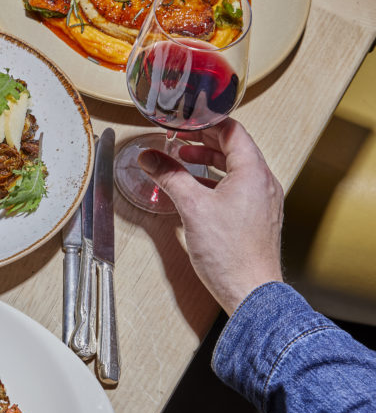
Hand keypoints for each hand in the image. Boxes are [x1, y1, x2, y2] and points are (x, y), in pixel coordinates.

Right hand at [136, 119, 283, 314]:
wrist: (251, 291)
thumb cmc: (230, 253)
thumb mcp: (192, 207)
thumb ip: (170, 176)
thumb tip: (149, 158)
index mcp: (253, 172)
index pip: (232, 131)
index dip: (205, 122)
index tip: (182, 121)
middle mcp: (263, 183)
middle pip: (235, 148)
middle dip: (204, 141)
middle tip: (178, 138)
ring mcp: (262, 202)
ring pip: (236, 169)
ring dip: (209, 161)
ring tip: (183, 160)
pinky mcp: (257, 218)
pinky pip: (237, 188)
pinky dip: (215, 181)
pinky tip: (196, 190)